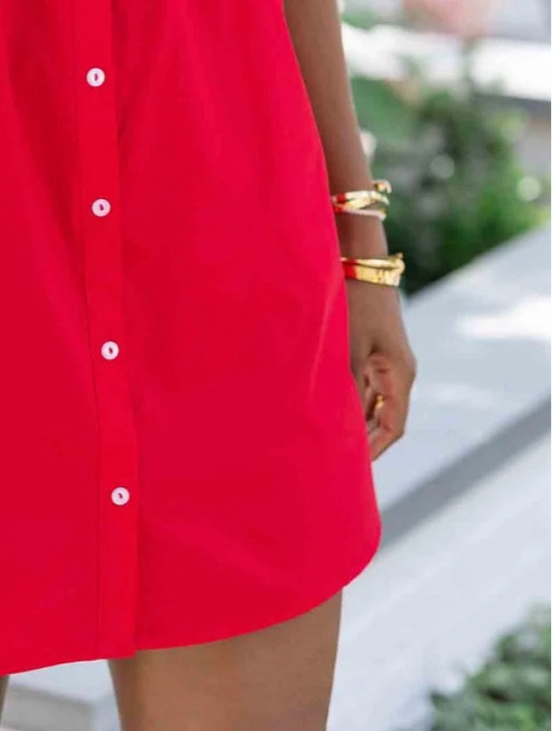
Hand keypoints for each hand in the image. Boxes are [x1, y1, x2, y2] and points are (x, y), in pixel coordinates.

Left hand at [345, 279, 415, 460]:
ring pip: (373, 401)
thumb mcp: (348, 348)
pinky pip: (365, 384)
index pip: (393, 426)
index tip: (353, 467)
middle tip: (337, 459)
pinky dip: (351, 399)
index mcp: (401, 374)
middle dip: (364, 439)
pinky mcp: (373, 349)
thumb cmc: (355, 303)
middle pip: (384, 417)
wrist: (360, 262)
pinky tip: (329, 407)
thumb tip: (340, 425)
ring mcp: (386, 360)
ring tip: (329, 438)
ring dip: (356, 419)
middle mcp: (398, 371)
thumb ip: (346, 388)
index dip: (375, 450)